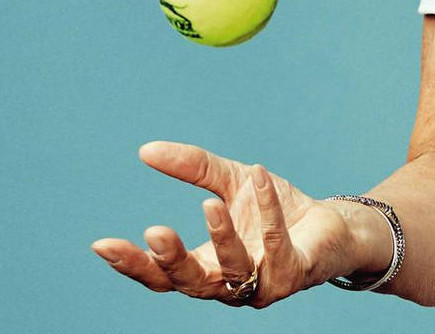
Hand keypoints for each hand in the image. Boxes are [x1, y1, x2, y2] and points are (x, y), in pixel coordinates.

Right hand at [90, 141, 362, 307]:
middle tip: (155, 232)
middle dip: (171, 261)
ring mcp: (262, 283)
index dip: (131, 265)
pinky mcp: (295, 272)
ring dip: (221, 237)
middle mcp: (228, 285)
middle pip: (189, 283)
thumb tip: (146, 150)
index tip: (102, 244)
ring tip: (210, 204)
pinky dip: (268, 210)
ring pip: (234, 270)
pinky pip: (276, 243)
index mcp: (205, 268)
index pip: (160, 276)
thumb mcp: (230, 183)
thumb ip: (193, 168)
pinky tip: (259, 179)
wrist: (333, 224)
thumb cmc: (276, 210)